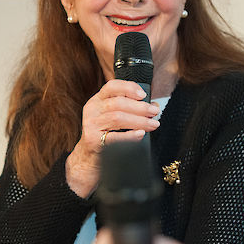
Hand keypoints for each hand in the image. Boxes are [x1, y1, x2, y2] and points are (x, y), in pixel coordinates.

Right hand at [66, 80, 160, 196]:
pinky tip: (141, 134)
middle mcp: (92, 110)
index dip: (128, 87)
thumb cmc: (106, 134)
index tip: (143, 95)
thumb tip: (154, 106)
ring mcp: (91, 125)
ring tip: (153, 124)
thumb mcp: (113, 117)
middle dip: (140, 107)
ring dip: (139, 120)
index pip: (112, 86)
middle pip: (118, 103)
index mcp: (97, 100)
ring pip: (117, 118)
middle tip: (154, 112)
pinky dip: (130, 135)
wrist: (89, 156)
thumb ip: (130, 109)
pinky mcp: (93, 140)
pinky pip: (114, 137)